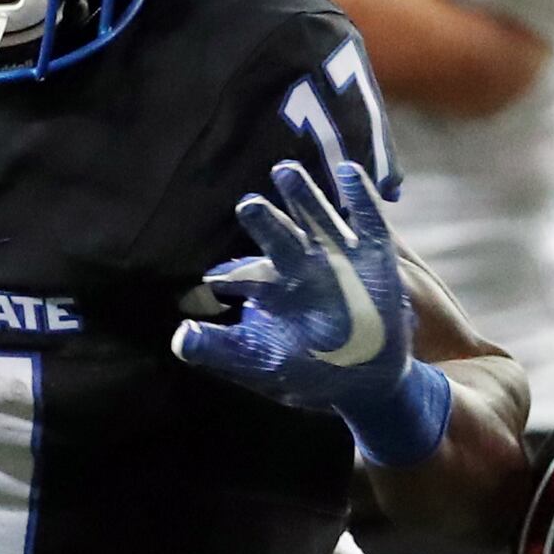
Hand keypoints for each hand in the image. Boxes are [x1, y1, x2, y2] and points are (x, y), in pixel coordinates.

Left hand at [169, 160, 453, 466]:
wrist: (368, 381)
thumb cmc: (308, 372)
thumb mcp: (263, 364)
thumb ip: (221, 350)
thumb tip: (179, 338)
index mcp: (270, 288)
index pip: (246, 275)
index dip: (232, 275)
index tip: (217, 280)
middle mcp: (300, 265)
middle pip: (279, 236)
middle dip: (265, 221)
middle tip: (247, 206)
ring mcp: (338, 256)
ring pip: (317, 218)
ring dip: (303, 197)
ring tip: (286, 173)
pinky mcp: (374, 255)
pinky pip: (368, 222)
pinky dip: (360, 198)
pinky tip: (347, 172)